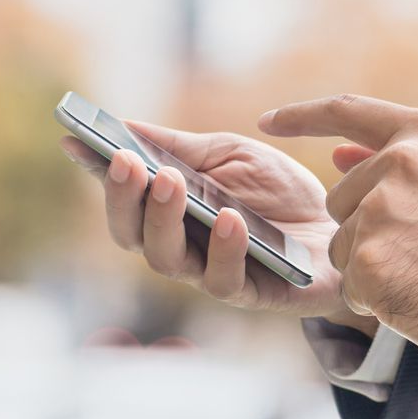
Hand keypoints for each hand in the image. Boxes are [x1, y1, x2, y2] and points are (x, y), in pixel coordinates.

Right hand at [60, 121, 371, 330]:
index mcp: (169, 213)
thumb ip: (179, 146)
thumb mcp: (228, 155)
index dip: (97, 174)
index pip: (122, 198)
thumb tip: (123, 125)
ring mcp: (212, 273)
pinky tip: (229, 217)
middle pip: (132, 236)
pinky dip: (224, 248)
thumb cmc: (278, 193)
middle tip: (129, 162)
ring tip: (170, 182)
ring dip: (164, 220)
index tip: (75, 141)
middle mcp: (181, 247)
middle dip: (125, 198)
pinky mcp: (254, 294)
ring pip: (167, 262)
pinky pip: (226, 280)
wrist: (342, 224)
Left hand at [260, 94, 417, 384]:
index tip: (268, 120)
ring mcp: (380, 209)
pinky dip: (379, 300)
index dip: (300, 116)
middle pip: (340, 198)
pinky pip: (351, 285)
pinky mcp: (368, 260)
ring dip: (373, 267)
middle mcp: (399, 161)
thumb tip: (336, 156)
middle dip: (366, 230)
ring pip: (342, 245)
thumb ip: (403, 164)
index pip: (345, 110)